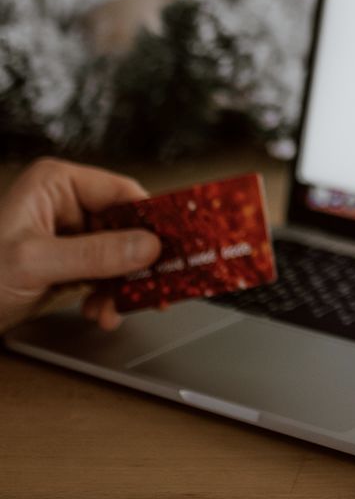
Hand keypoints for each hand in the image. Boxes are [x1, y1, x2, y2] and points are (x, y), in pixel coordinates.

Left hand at [0, 158, 160, 332]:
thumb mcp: (36, 262)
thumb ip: (95, 254)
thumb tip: (148, 246)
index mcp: (58, 185)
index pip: (124, 194)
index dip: (153, 221)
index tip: (175, 247)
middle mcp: (67, 205)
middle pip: (129, 227)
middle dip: (138, 264)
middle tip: (157, 287)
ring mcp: (70, 235)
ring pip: (122, 256)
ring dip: (124, 287)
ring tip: (116, 309)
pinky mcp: (70, 263)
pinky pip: (107, 275)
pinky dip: (109, 297)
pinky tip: (101, 312)